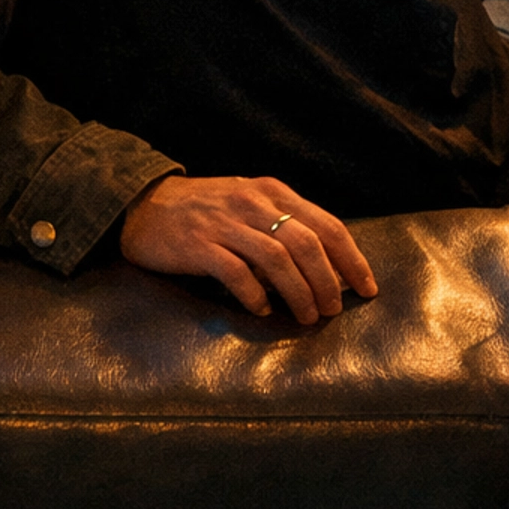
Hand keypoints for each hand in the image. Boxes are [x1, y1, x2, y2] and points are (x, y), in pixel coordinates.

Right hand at [119, 174, 377, 324]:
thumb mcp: (248, 203)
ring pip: (278, 260)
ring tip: (305, 317)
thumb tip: (325, 268)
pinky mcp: (198, 245)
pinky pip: (237, 274)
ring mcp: (225, 223)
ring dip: (299, 294)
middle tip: (331, 311)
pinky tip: (262, 310)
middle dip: (328, 282)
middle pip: (307, 244)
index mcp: (270, 191)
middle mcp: (252, 203)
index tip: (366, 289)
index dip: (351, 259)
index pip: (325, 224)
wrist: (142, 204)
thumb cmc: (203, 209)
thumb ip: (282, 225)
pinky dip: (256, 296)